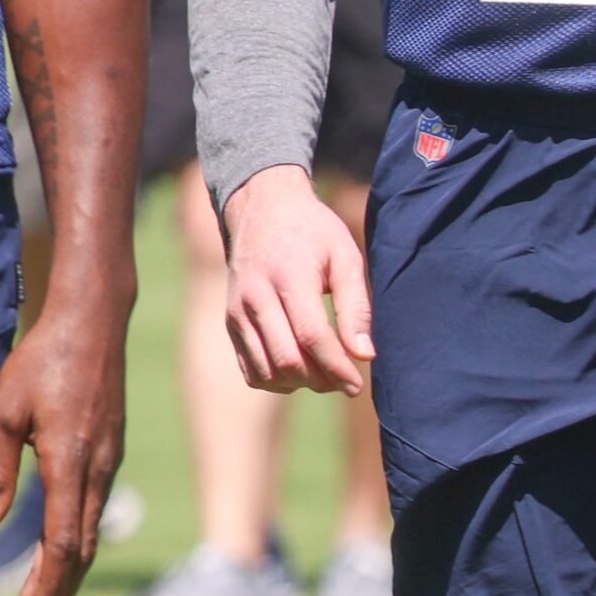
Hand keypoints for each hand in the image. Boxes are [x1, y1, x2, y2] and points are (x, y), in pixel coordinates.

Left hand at [0, 285, 128, 595]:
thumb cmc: (43, 360)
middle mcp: (97, 465)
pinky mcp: (110, 447)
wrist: (94, 319)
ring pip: (93, 527)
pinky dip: (80, 538)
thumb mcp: (4, 412)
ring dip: (70, 569)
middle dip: (59, 591)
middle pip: (84, 545)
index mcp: (69, 459)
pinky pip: (96, 504)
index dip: (46, 581)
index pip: (63, 539)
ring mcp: (108, 456)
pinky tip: (64, 549)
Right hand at [222, 165, 374, 395]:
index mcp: (288, 277)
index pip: (312, 336)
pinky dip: (276, 380)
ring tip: (327, 375)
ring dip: (299, 384)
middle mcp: (255, 298)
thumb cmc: (314, 233)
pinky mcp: (231, 323)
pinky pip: (250, 369)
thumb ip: (356, 306)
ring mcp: (237, 313)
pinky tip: (300, 372)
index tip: (357, 385)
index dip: (337, 367)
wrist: (263, 211)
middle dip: (321, 380)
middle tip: (346, 381)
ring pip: (266, 371)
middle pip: (287, 359)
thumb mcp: (345, 256)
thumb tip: (365, 354)